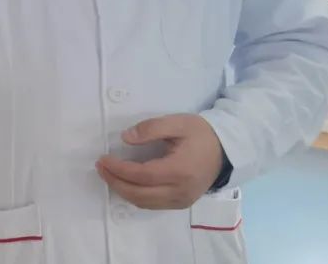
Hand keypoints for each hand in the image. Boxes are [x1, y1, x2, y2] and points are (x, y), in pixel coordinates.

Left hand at [96, 114, 224, 209]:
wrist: (226, 150)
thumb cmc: (201, 134)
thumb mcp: (177, 122)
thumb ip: (151, 128)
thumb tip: (126, 138)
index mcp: (178, 170)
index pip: (141, 175)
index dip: (119, 169)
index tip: (104, 159)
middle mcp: (179, 190)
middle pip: (139, 194)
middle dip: (115, 182)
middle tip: (101, 167)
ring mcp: (181, 200)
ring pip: (145, 203)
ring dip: (123, 191)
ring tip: (109, 175)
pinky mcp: (182, 203)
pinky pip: (153, 205)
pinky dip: (136, 196)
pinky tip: (127, 184)